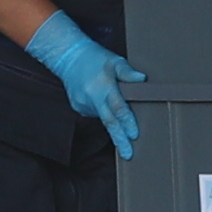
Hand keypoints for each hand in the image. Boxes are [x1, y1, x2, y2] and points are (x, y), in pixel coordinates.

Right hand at [24, 11, 143, 157]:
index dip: (127, 122)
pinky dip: (102, 111)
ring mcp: (83, 104)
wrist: (68, 56)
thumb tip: (142, 79)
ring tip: (116, 109)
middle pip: (109, 123)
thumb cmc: (95, 58)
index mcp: (103, 87)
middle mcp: (92, 98)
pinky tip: (101, 100)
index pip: (118, 108)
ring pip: (103, 118)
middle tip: (129, 155)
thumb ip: (127, 72)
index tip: (134, 135)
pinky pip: (95, 114)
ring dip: (113, 120)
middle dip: (120, 140)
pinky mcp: (77, 107)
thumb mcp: (114, 61)